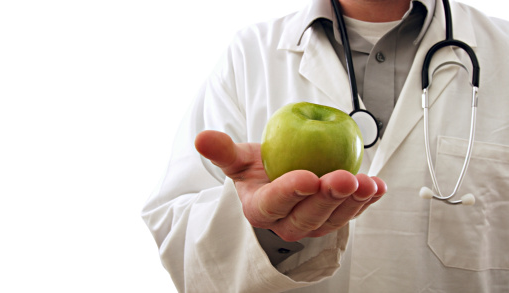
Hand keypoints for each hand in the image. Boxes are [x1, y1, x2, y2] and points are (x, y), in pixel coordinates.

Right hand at [195, 130, 386, 241]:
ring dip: (353, 202)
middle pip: (307, 217)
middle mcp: (286, 223)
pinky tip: (378, 187)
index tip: (308, 177)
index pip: (273, 204)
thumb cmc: (257, 170)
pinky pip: (351, 213)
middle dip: (328, 199)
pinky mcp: (332, 218)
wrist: (275, 178)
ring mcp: (312, 223)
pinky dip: (367, 201)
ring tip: (367, 184)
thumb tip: (201, 137)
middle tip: (345, 178)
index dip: (290, 192)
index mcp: (260, 209)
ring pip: (333, 219)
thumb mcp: (238, 159)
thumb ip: (222, 150)